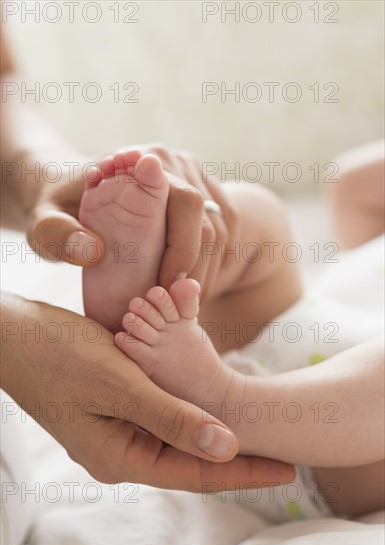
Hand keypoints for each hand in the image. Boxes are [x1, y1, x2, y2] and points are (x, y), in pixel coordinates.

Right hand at [1, 293, 293, 489]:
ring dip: (214, 430)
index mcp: (122, 456)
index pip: (197, 473)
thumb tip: (227, 447)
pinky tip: (211, 402)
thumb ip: (172, 418)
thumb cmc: (59, 357)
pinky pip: (162, 414)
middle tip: (282, 450)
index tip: (288, 469)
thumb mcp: (120, 386)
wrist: (14, 336)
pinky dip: (190, 408)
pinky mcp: (116, 407)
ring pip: (178, 436)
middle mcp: (122, 451)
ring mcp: (117, 429)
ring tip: (258, 428)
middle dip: (236, 455)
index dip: (245, 472)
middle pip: (191, 458)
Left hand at [27, 145, 239, 299]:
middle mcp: (176, 164)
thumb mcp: (44, 224)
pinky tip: (199, 284)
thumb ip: (57, 235)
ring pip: (223, 229)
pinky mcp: (203, 193)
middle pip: (210, 220)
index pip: (184, 202)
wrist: (73, 195)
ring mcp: (194, 177)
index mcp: (142, 162)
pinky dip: (219, 260)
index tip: (165, 286)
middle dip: (197, 269)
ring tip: (185, 300)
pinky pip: (227, 229)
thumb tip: (95, 251)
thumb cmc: (58, 210)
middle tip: (176, 304)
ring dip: (210, 270)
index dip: (184, 248)